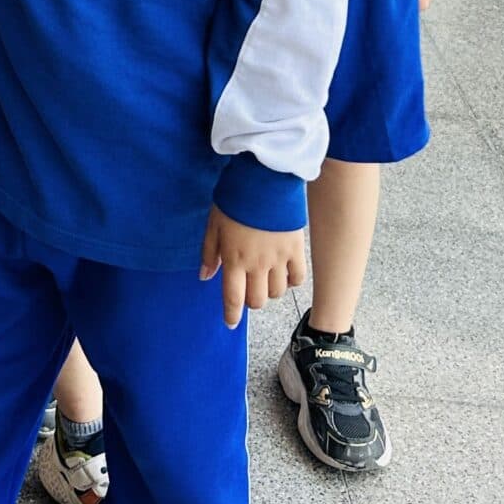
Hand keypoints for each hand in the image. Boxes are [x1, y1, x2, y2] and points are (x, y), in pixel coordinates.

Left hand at [199, 208, 307, 329]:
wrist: (265, 179)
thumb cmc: (235, 200)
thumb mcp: (213, 224)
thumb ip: (209, 253)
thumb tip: (205, 277)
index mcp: (234, 259)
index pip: (233, 297)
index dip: (231, 315)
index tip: (231, 323)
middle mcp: (257, 264)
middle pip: (257, 300)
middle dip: (250, 300)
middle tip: (248, 288)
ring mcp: (279, 258)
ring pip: (277, 292)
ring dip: (269, 290)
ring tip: (265, 277)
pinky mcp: (296, 249)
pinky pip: (297, 278)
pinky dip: (291, 281)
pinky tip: (285, 272)